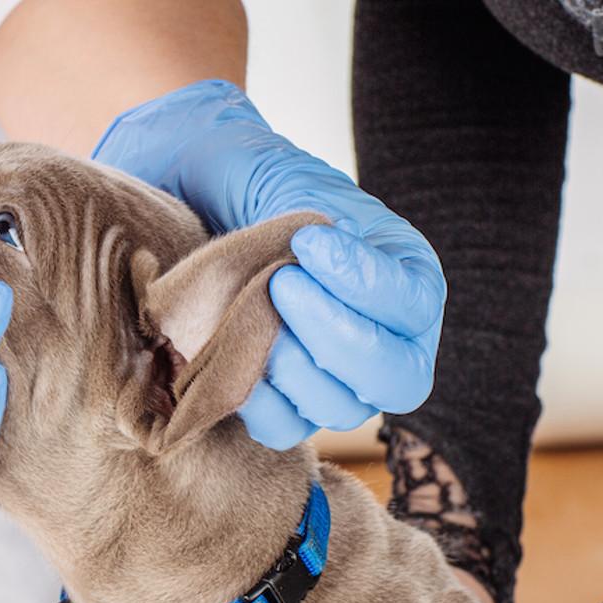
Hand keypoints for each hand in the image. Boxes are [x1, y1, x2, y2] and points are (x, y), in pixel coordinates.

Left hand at [93, 80, 445, 449]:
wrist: (186, 203)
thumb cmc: (245, 183)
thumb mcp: (287, 175)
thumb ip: (314, 207)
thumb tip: (327, 250)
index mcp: (404, 275)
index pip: (416, 304)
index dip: (368, 285)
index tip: (308, 243)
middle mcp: (385, 337)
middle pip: (396, 376)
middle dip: (335, 335)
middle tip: (278, 286)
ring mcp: (337, 379)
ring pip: (339, 408)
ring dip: (289, 367)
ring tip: (246, 317)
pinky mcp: (286, 404)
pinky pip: (284, 427)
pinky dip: (254, 399)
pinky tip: (224, 355)